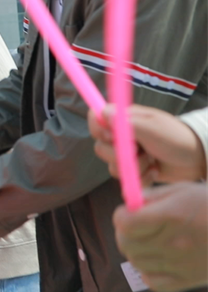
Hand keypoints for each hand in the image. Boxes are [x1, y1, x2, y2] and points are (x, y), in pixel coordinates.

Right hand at [89, 105, 206, 183]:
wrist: (197, 159)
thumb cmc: (177, 138)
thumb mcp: (152, 128)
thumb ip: (126, 123)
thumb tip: (103, 113)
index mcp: (123, 119)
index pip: (95, 118)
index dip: (98, 129)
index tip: (112, 137)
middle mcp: (121, 135)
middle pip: (100, 147)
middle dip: (119, 155)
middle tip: (139, 152)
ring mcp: (127, 153)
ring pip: (112, 166)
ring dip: (133, 168)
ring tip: (151, 163)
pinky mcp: (134, 169)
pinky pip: (125, 179)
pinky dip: (139, 178)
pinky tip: (154, 172)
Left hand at [113, 182, 207, 291]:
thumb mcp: (184, 190)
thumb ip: (153, 196)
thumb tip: (128, 203)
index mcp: (174, 216)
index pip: (126, 222)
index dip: (123, 216)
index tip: (131, 212)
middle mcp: (176, 243)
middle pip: (126, 243)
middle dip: (125, 233)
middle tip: (137, 227)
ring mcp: (182, 265)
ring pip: (136, 262)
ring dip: (137, 250)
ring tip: (151, 241)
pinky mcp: (189, 280)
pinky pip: (153, 281)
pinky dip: (149, 271)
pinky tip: (159, 259)